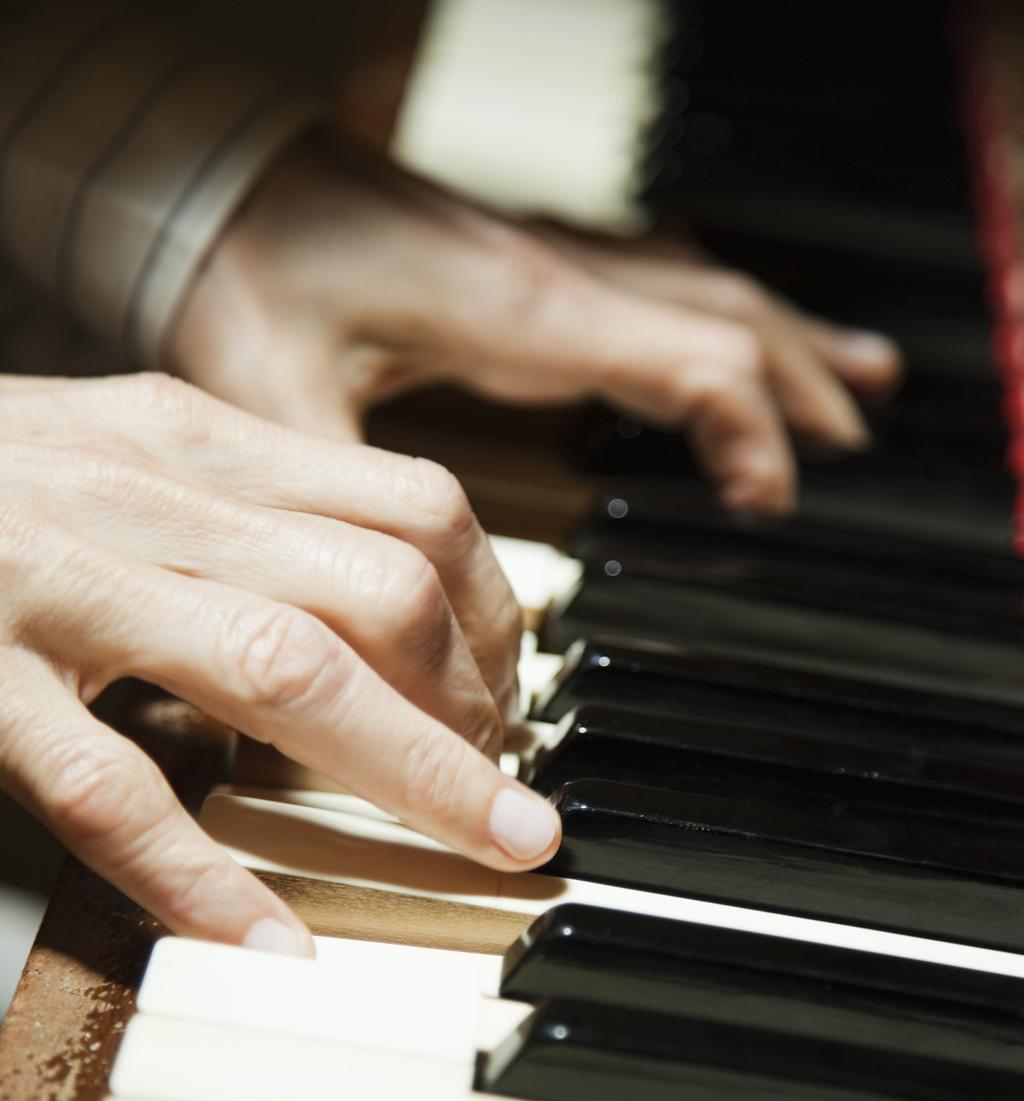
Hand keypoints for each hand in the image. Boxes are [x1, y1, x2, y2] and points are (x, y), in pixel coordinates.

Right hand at [0, 373, 557, 953]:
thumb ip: (234, 516)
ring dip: (412, 775)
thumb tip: (371, 606)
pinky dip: (200, 871)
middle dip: (478, 714)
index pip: (413, 507)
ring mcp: (52, 581)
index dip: (496, 617)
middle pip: (381, 594)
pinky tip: (270, 944)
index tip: (514, 700)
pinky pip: (105, 783)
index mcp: (190, 439)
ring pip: (284, 671)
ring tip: (483, 850)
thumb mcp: (113, 457)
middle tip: (509, 803)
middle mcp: (143, 494)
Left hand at [171, 135, 899, 516]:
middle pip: (724, 318)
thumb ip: (338, 503)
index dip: (753, 432)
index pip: (692, 361)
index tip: (768, 505)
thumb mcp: (275, 398)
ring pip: (700, 288)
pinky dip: (713, 308)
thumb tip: (380, 613)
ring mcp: (543, 261)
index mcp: (518, 314)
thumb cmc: (241, 268)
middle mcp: (551, 278)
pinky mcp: (519, 261)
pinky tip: (726, 319)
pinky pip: (652, 275)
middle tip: (857, 441)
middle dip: (803, 381)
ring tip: (853, 377)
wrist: (207, 176)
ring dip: (782, 334)